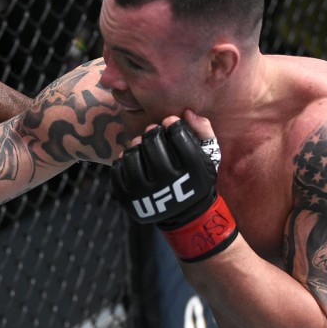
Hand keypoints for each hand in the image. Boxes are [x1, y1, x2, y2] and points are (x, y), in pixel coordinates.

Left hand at [111, 116, 237, 260]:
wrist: (185, 214)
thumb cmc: (195, 178)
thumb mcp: (209, 156)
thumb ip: (203, 131)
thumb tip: (186, 113)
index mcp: (194, 172)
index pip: (178, 136)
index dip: (173, 125)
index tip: (170, 123)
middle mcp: (170, 184)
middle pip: (152, 143)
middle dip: (152, 132)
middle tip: (153, 132)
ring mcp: (147, 194)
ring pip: (132, 156)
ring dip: (135, 145)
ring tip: (141, 144)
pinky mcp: (129, 201)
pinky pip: (117, 171)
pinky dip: (122, 161)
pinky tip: (132, 159)